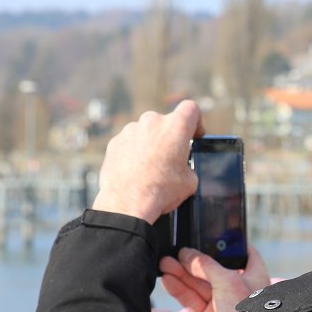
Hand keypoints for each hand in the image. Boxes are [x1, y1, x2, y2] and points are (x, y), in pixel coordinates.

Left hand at [91, 101, 204, 223]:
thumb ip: (188, 165)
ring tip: (151, 169)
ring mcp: (131, 130)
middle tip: (170, 160)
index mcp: (176, 127)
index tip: (193, 136)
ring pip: (146, 132)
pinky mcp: (115, 141)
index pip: (191, 109)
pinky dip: (134, 153)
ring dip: (151, 145)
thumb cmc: (161, 191)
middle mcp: (152, 121)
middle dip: (170, 138)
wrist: (127, 203)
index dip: (196, 122)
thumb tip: (182, 166)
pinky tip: (136, 171)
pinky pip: (130, 142)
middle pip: (166, 122)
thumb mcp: (190, 181)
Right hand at [160, 245, 270, 311]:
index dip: (230, 244)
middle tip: (175, 251)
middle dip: (193, 261)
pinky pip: (191, 300)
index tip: (213, 235)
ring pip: (198, 284)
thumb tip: (186, 254)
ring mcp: (222, 305)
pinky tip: (167, 280)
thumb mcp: (228, 281)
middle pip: (213, 269)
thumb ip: (206, 265)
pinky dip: (179, 290)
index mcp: (254, 277)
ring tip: (163, 263)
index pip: (245, 254)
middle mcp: (239, 290)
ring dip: (181, 274)